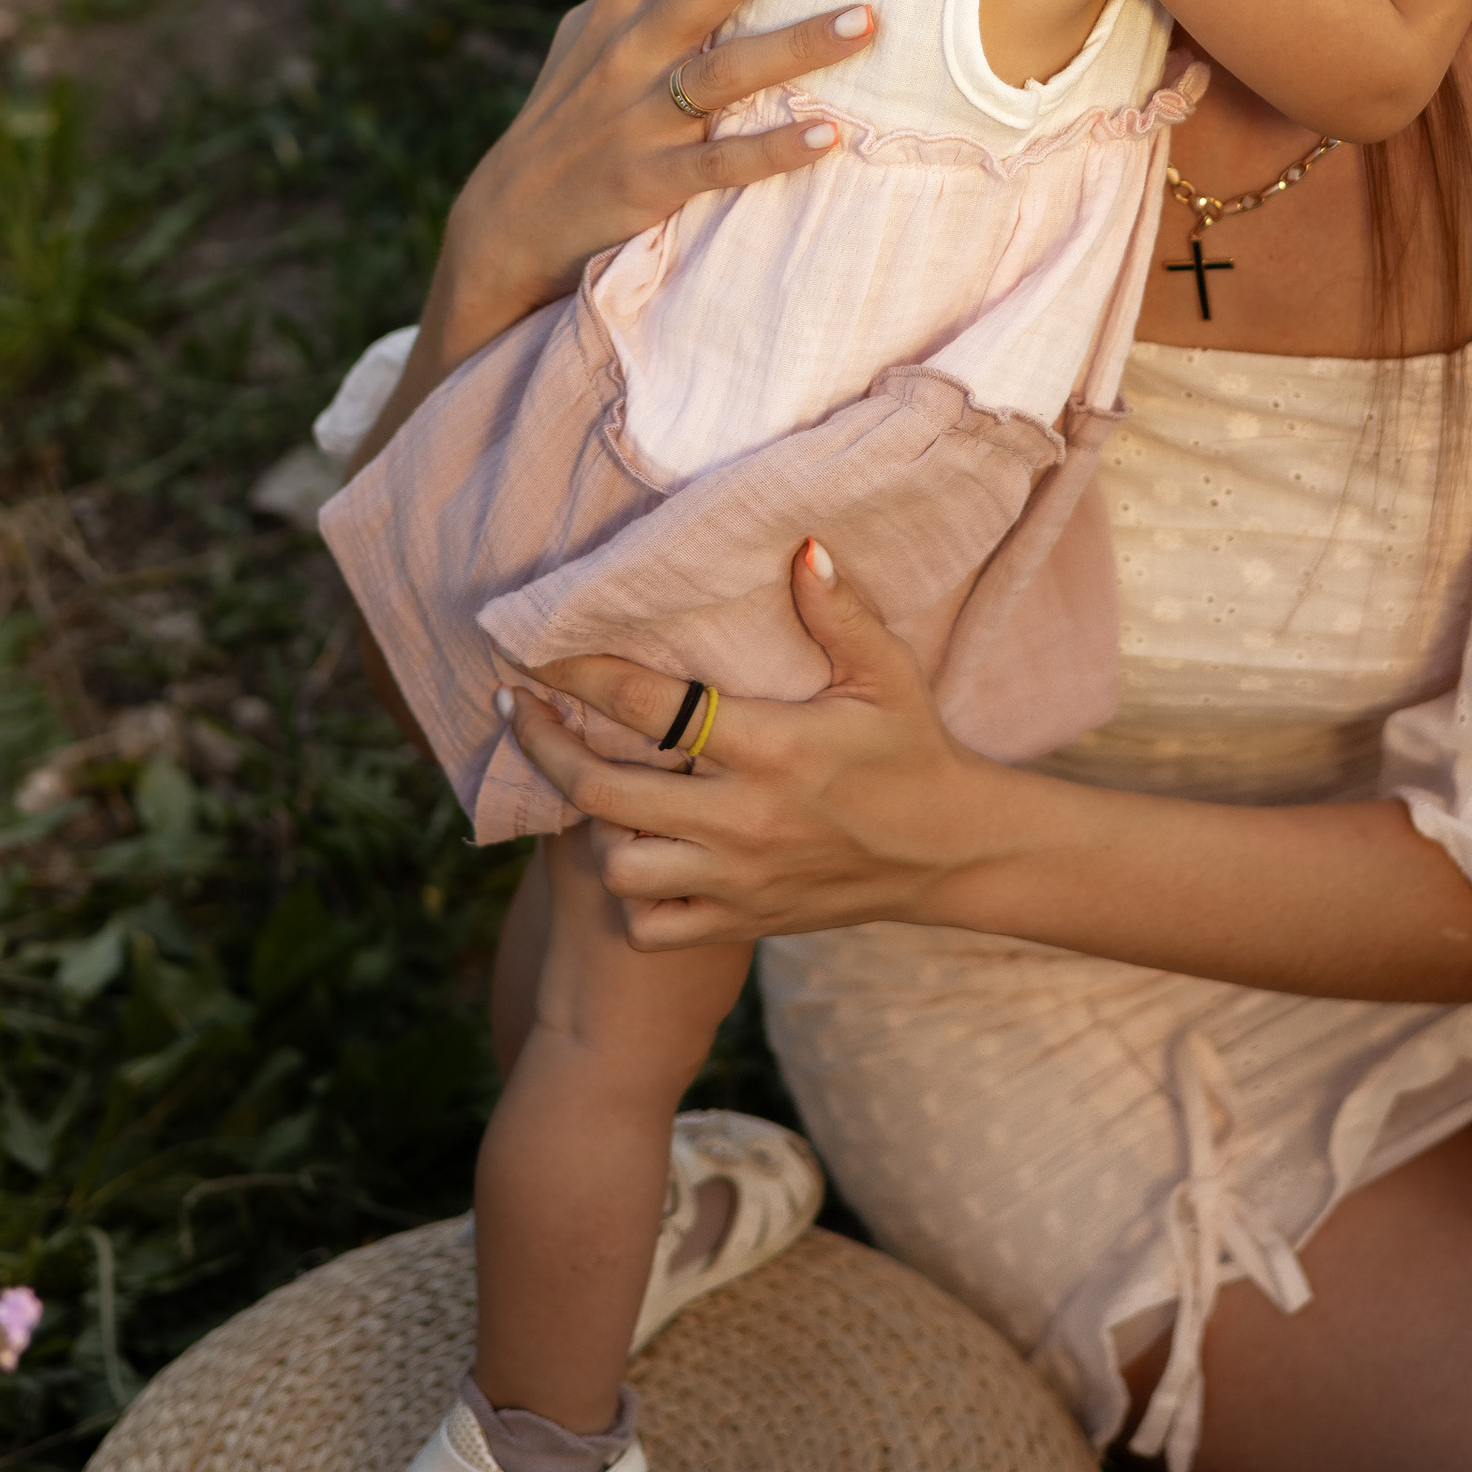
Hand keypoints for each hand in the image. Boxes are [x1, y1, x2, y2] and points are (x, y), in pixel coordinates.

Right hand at [400, 0, 872, 413]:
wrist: (508, 223)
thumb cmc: (566, 116)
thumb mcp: (590, 32)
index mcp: (622, 2)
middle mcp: (633, 48)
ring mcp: (642, 116)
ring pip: (727, 71)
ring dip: (799, 45)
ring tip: (870, 19)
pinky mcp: (652, 182)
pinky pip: (723, 164)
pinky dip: (775, 151)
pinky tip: (832, 138)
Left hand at [493, 545, 993, 949]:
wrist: (950, 853)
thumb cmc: (912, 750)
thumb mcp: (885, 674)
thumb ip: (839, 611)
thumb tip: (802, 544)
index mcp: (771, 747)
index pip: (650, 706)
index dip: (580, 674)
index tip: (537, 653)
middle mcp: (744, 818)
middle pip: (602, 793)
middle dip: (545, 747)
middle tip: (522, 710)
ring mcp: (738, 879)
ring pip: (618, 866)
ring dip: (595, 828)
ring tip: (595, 786)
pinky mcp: (741, 922)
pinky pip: (650, 926)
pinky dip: (631, 895)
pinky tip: (639, 853)